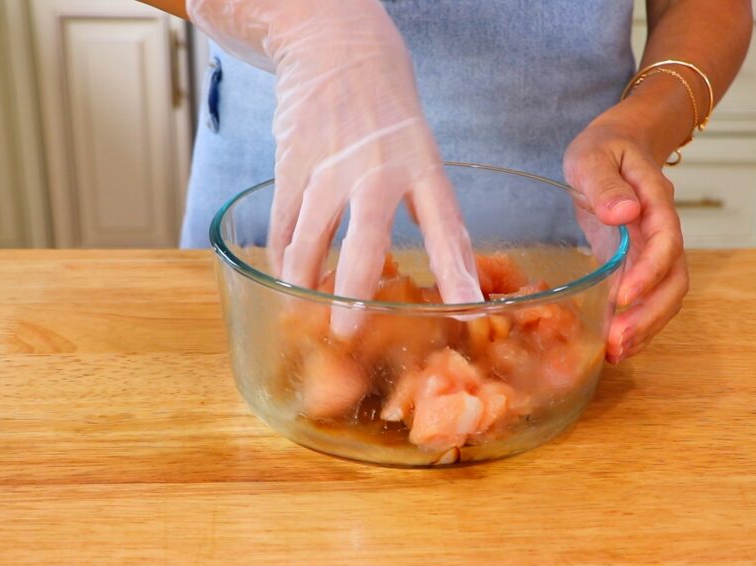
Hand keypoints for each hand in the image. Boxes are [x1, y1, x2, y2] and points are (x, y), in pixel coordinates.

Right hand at [189, 0, 482, 336]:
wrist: (334, 43)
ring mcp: (330, 163)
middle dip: (355, 291)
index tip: (471, 308)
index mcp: (420, 163)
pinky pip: (284, 221)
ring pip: (312, 235)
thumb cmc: (387, 103)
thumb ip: (427, 201)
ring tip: (305, 313)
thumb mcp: (421, 146)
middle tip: (348, 332)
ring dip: (307, 280)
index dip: (458, 269)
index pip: (445, 223)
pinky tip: (287, 278)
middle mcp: (377, 166)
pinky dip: (284, 254)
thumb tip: (448, 262)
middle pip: (367, 239)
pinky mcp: (292, 160)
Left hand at [563, 111, 688, 363]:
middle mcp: (662, 232)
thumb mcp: (594, 157)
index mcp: (655, 202)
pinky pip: (647, 299)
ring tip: (616, 353)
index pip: (665, 242)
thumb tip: (622, 211)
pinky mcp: (639, 266)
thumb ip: (605, 183)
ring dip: (646, 327)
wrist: (615, 148)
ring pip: (665, 296)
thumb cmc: (603, 149)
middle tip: (618, 341)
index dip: (650, 272)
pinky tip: (614, 346)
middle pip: (674, 280)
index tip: (623, 296)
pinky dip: (636, 324)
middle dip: (650, 314)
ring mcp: (653, 252)